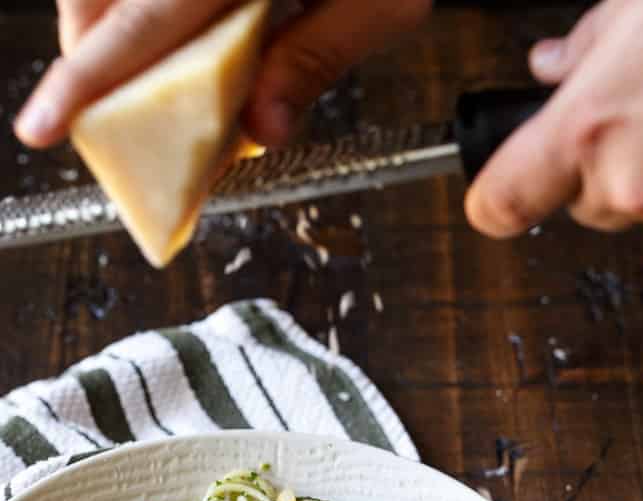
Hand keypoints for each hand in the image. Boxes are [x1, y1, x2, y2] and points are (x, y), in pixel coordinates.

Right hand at [14, 0, 430, 149]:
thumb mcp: (381, 2)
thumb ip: (318, 58)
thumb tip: (261, 127)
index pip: (140, 27)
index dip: (85, 81)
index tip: (43, 125)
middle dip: (95, 56)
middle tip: (114, 111)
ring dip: (108, 24)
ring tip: (138, 69)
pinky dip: (132, 3)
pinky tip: (171, 25)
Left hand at [465, 0, 642, 239]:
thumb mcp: (637, 12)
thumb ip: (582, 46)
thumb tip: (553, 64)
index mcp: (585, 128)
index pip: (504, 201)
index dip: (491, 204)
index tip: (488, 204)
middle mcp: (625, 182)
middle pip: (582, 203)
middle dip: (597, 170)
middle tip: (630, 125)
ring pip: (633, 213)